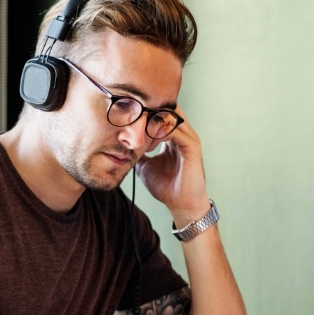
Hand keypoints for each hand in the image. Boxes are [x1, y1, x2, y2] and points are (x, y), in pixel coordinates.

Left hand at [134, 105, 209, 223]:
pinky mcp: (192, 147)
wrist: (180, 204)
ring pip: (171, 117)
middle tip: (131, 118)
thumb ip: (137, 154)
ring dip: (153, 122)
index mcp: (172, 136)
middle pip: (166, 110)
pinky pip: (176, 131)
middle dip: (148, 112)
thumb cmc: (165, 186)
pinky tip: (148, 141)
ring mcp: (189, 139)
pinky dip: (160, 132)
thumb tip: (121, 149)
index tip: (127, 117)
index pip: (160, 114)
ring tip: (138, 130)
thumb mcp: (144, 166)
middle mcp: (182, 134)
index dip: (144, 113)